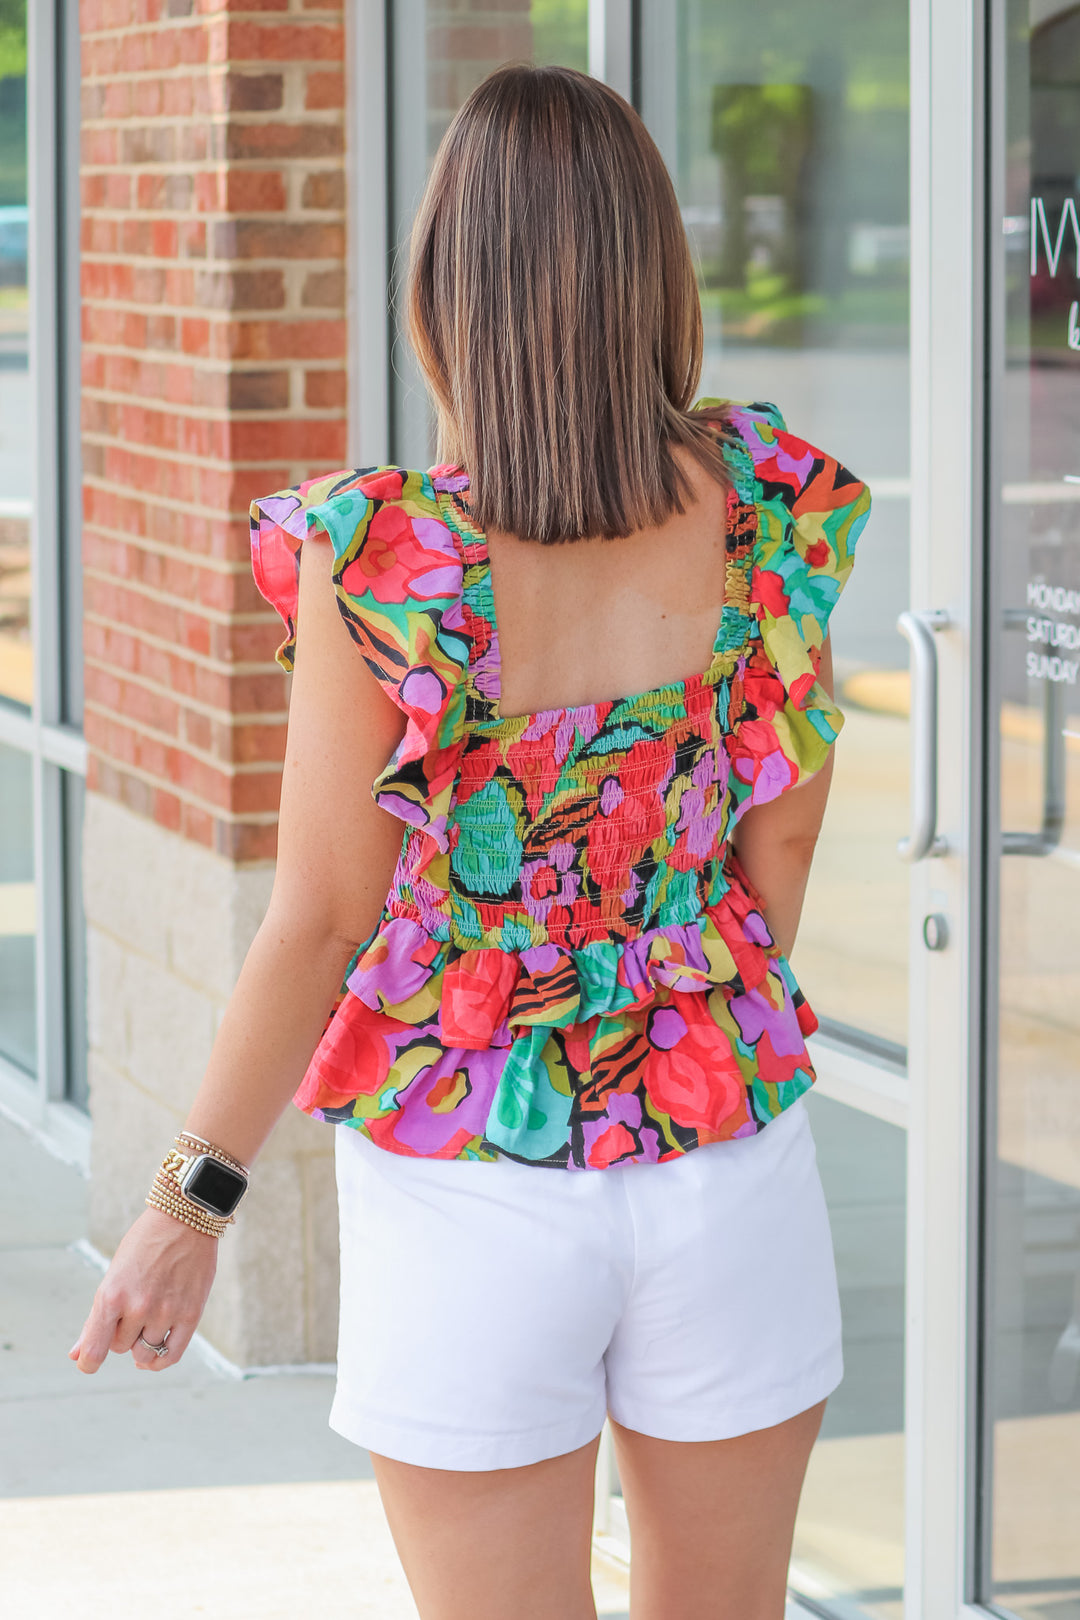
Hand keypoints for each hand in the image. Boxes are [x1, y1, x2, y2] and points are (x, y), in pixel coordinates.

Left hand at [69, 1206, 218, 1373]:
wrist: (184, 1219)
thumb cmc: (143, 1246)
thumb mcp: (113, 1276)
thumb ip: (95, 1319)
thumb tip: (77, 1355)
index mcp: (112, 1294)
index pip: (95, 1349)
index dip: (89, 1361)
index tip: (88, 1362)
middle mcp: (139, 1306)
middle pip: (120, 1347)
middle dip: (121, 1334)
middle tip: (130, 1310)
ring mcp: (166, 1311)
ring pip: (145, 1352)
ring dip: (142, 1341)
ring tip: (147, 1319)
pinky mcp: (191, 1314)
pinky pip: (171, 1354)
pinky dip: (160, 1361)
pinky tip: (155, 1353)